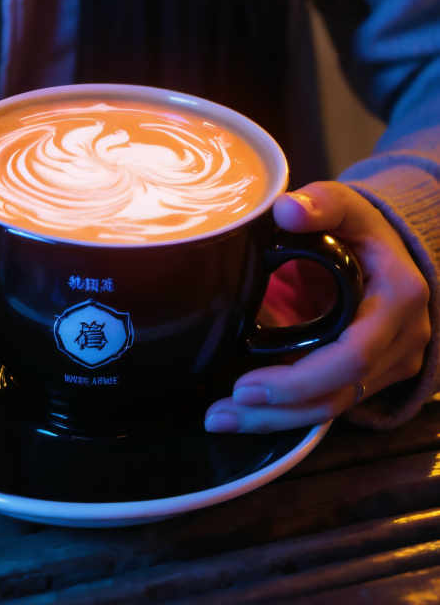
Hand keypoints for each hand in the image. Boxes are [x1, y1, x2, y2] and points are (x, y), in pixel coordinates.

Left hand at [203, 182, 431, 433]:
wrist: (391, 253)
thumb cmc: (364, 228)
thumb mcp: (348, 207)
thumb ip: (321, 203)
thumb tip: (286, 210)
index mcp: (399, 299)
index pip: (352, 357)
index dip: (301, 379)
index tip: (247, 386)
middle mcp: (402, 342)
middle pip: (339, 394)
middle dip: (279, 410)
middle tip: (221, 411)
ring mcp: (391, 366)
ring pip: (333, 407)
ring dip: (277, 419)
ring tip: (221, 419)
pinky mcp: (372, 378)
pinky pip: (330, 402)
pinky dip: (289, 412)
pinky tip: (247, 415)